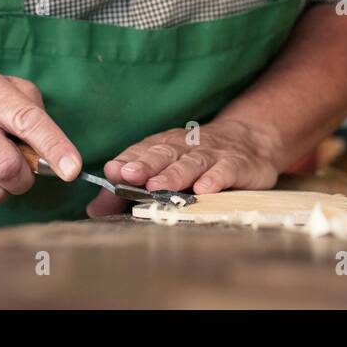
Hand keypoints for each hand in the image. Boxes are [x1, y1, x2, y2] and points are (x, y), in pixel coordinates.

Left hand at [85, 119, 280, 217]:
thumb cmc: (199, 158)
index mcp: (166, 146)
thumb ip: (129, 189)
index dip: (128, 159)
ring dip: (174, 174)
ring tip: (158, 186)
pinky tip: (204, 189)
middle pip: (164, 154)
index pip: (144, 150)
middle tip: (129, 175)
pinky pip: (225, 170)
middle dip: (145, 165)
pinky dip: (215, 179)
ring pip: (191, 162)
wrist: (251, 138)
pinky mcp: (237, 164)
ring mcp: (212, 154)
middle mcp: (187, 146)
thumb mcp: (166, 168)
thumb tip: (94, 207)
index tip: (112, 171)